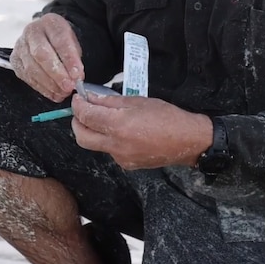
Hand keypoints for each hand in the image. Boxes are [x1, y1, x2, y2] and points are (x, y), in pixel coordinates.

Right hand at [9, 14, 83, 101]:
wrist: (47, 37)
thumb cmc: (61, 42)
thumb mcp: (73, 43)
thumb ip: (75, 58)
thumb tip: (76, 78)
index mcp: (50, 22)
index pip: (60, 40)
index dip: (69, 59)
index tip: (78, 75)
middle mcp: (32, 31)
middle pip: (41, 54)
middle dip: (57, 74)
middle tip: (69, 87)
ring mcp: (20, 46)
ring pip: (32, 68)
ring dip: (49, 84)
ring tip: (63, 92)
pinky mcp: (15, 61)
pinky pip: (27, 77)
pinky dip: (42, 88)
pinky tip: (53, 93)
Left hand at [70, 93, 211, 169]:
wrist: (187, 141)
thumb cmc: (167, 117)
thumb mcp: (138, 101)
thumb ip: (110, 101)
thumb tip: (91, 98)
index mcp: (118, 125)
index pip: (86, 116)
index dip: (78, 105)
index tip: (78, 98)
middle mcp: (115, 144)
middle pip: (81, 137)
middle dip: (77, 123)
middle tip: (82, 111)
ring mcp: (120, 157)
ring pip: (95, 145)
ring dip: (93, 132)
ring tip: (104, 119)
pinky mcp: (127, 165)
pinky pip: (110, 151)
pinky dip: (109, 140)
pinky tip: (122, 132)